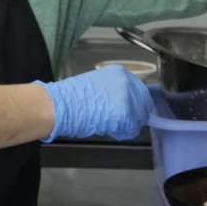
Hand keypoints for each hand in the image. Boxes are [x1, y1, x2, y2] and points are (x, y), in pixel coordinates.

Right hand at [35, 65, 153, 141]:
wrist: (62, 104)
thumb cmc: (73, 97)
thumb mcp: (98, 85)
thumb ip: (115, 91)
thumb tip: (125, 103)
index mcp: (119, 73)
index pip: (140, 90)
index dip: (136, 103)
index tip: (132, 110)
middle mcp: (127, 83)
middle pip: (144, 104)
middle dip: (134, 115)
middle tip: (121, 121)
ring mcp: (128, 98)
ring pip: (139, 118)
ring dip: (128, 125)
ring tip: (110, 124)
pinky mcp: (126, 114)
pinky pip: (132, 129)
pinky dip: (122, 132)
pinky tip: (109, 128)